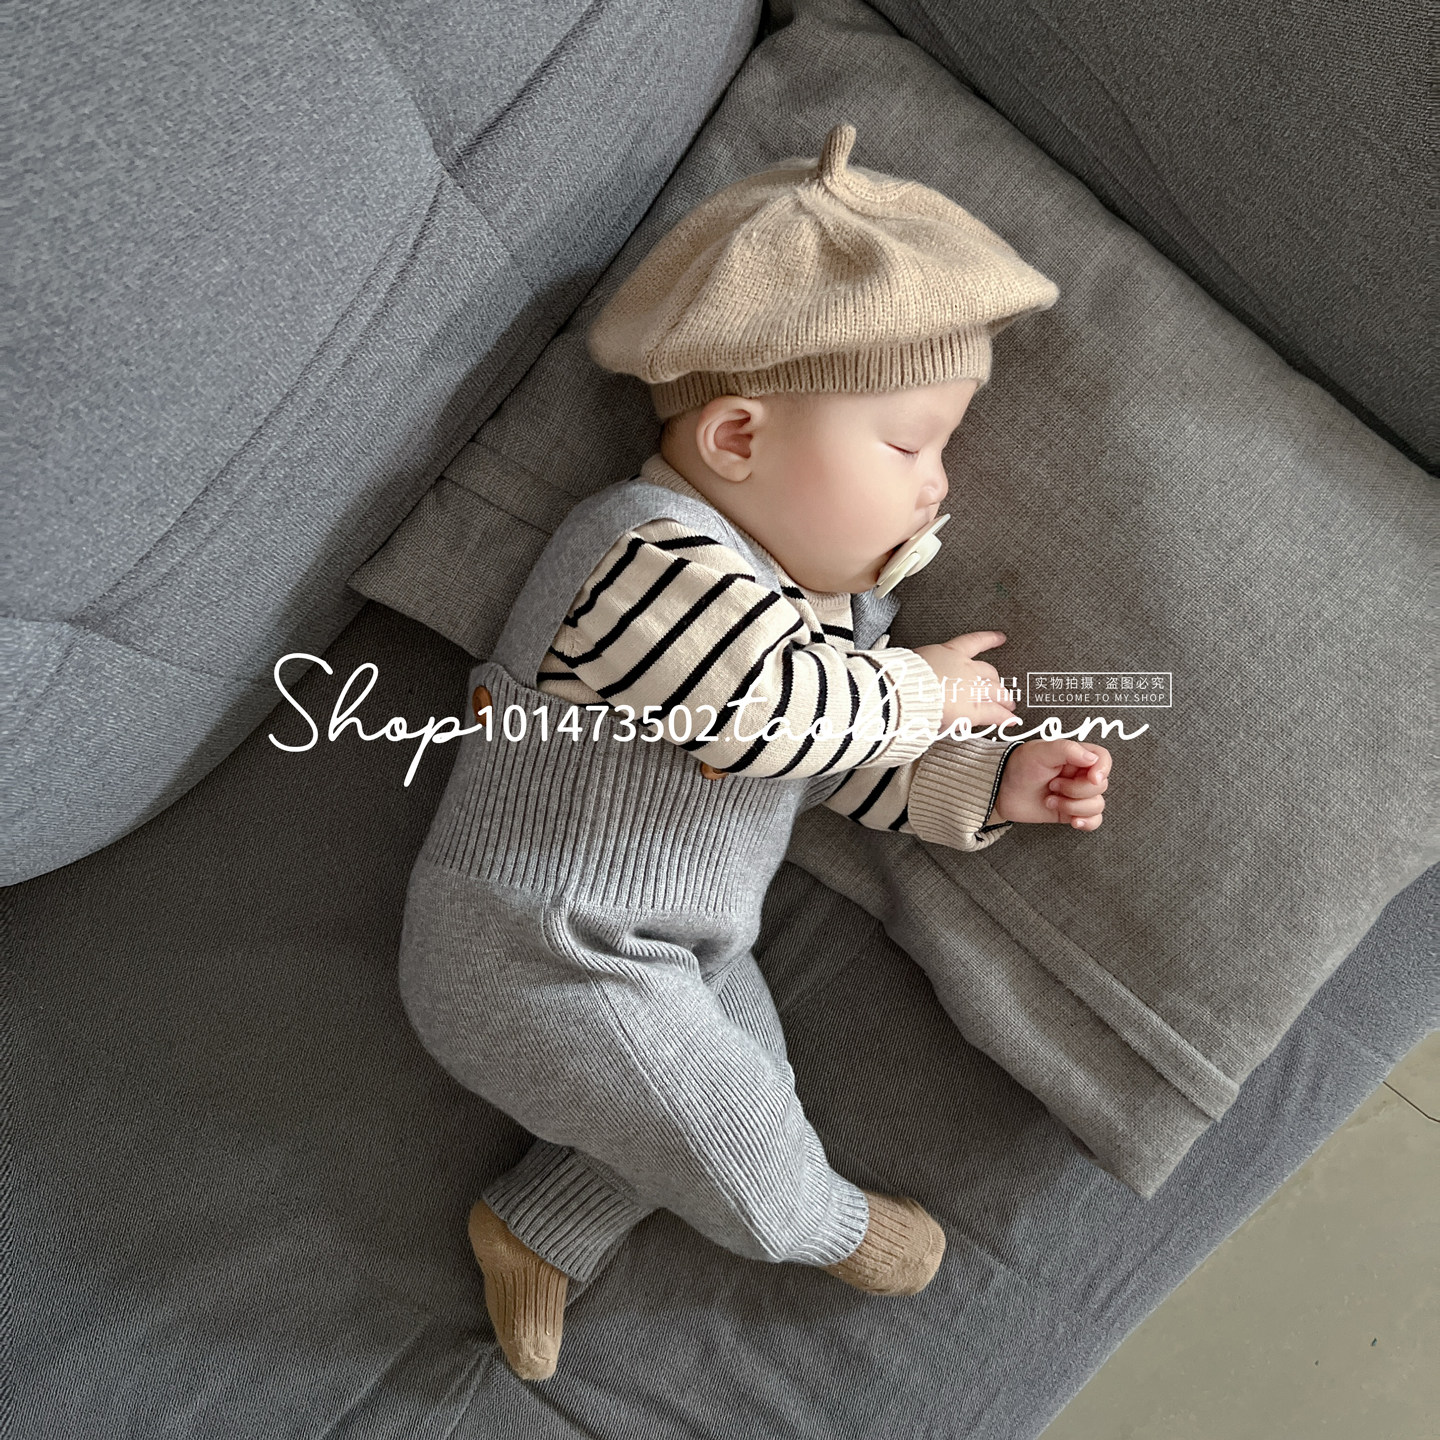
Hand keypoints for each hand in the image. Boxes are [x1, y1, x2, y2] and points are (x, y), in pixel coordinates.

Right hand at [910, 631, 1016, 735]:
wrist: (904, 692)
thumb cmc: (901, 678)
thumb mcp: (911, 665)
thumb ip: (921, 669)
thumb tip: (917, 675)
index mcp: (947, 653)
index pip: (973, 642)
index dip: (989, 639)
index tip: (1000, 638)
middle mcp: (964, 668)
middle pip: (989, 672)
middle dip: (995, 680)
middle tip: (999, 687)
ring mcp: (971, 689)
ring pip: (995, 691)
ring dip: (1003, 699)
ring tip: (1009, 705)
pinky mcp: (973, 709)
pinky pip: (995, 713)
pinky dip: (1005, 717)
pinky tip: (1013, 720)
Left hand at [991, 740, 1110, 830]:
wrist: (1000, 790)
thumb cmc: (1018, 766)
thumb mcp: (1039, 752)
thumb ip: (1067, 750)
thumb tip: (1093, 760)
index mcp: (1075, 756)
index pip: (1102, 759)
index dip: (1102, 769)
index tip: (1091, 777)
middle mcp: (1079, 775)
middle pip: (1100, 786)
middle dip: (1075, 790)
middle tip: (1052, 786)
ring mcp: (1076, 795)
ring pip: (1097, 805)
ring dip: (1073, 806)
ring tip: (1049, 800)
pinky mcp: (1071, 812)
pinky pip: (1094, 820)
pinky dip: (1086, 822)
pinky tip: (1072, 821)